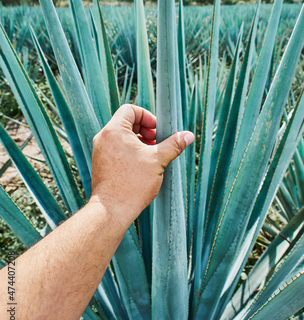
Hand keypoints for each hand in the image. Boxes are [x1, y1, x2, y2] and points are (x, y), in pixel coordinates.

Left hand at [90, 104, 193, 229]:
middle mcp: (103, 137)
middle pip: (126, 122)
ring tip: (152, 155)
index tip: (157, 130)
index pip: (130, 110)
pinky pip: (116, 148)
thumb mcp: (158, 160)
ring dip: (139, 141)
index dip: (147, 116)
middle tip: (157, 142)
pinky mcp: (101, 163)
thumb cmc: (133, 184)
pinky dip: (129, 151)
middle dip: (145, 130)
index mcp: (114, 130)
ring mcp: (100, 151)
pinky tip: (142, 165)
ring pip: (121, 136)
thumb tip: (188, 135)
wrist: (112, 209)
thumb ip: (173, 144)